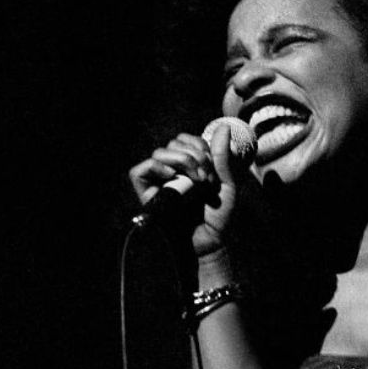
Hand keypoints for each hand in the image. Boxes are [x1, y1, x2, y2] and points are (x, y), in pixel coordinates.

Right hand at [129, 123, 242, 258]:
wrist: (210, 242)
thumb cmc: (219, 216)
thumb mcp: (227, 184)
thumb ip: (223, 157)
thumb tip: (223, 126)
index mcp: (190, 166)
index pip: (186, 139)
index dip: (200, 146)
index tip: (213, 168)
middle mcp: (173, 171)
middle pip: (173, 143)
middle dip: (194, 155)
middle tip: (206, 178)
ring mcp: (158, 182)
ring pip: (159, 153)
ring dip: (181, 161)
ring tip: (196, 181)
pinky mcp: (145, 194)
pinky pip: (140, 170)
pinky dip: (156, 168)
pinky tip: (172, 177)